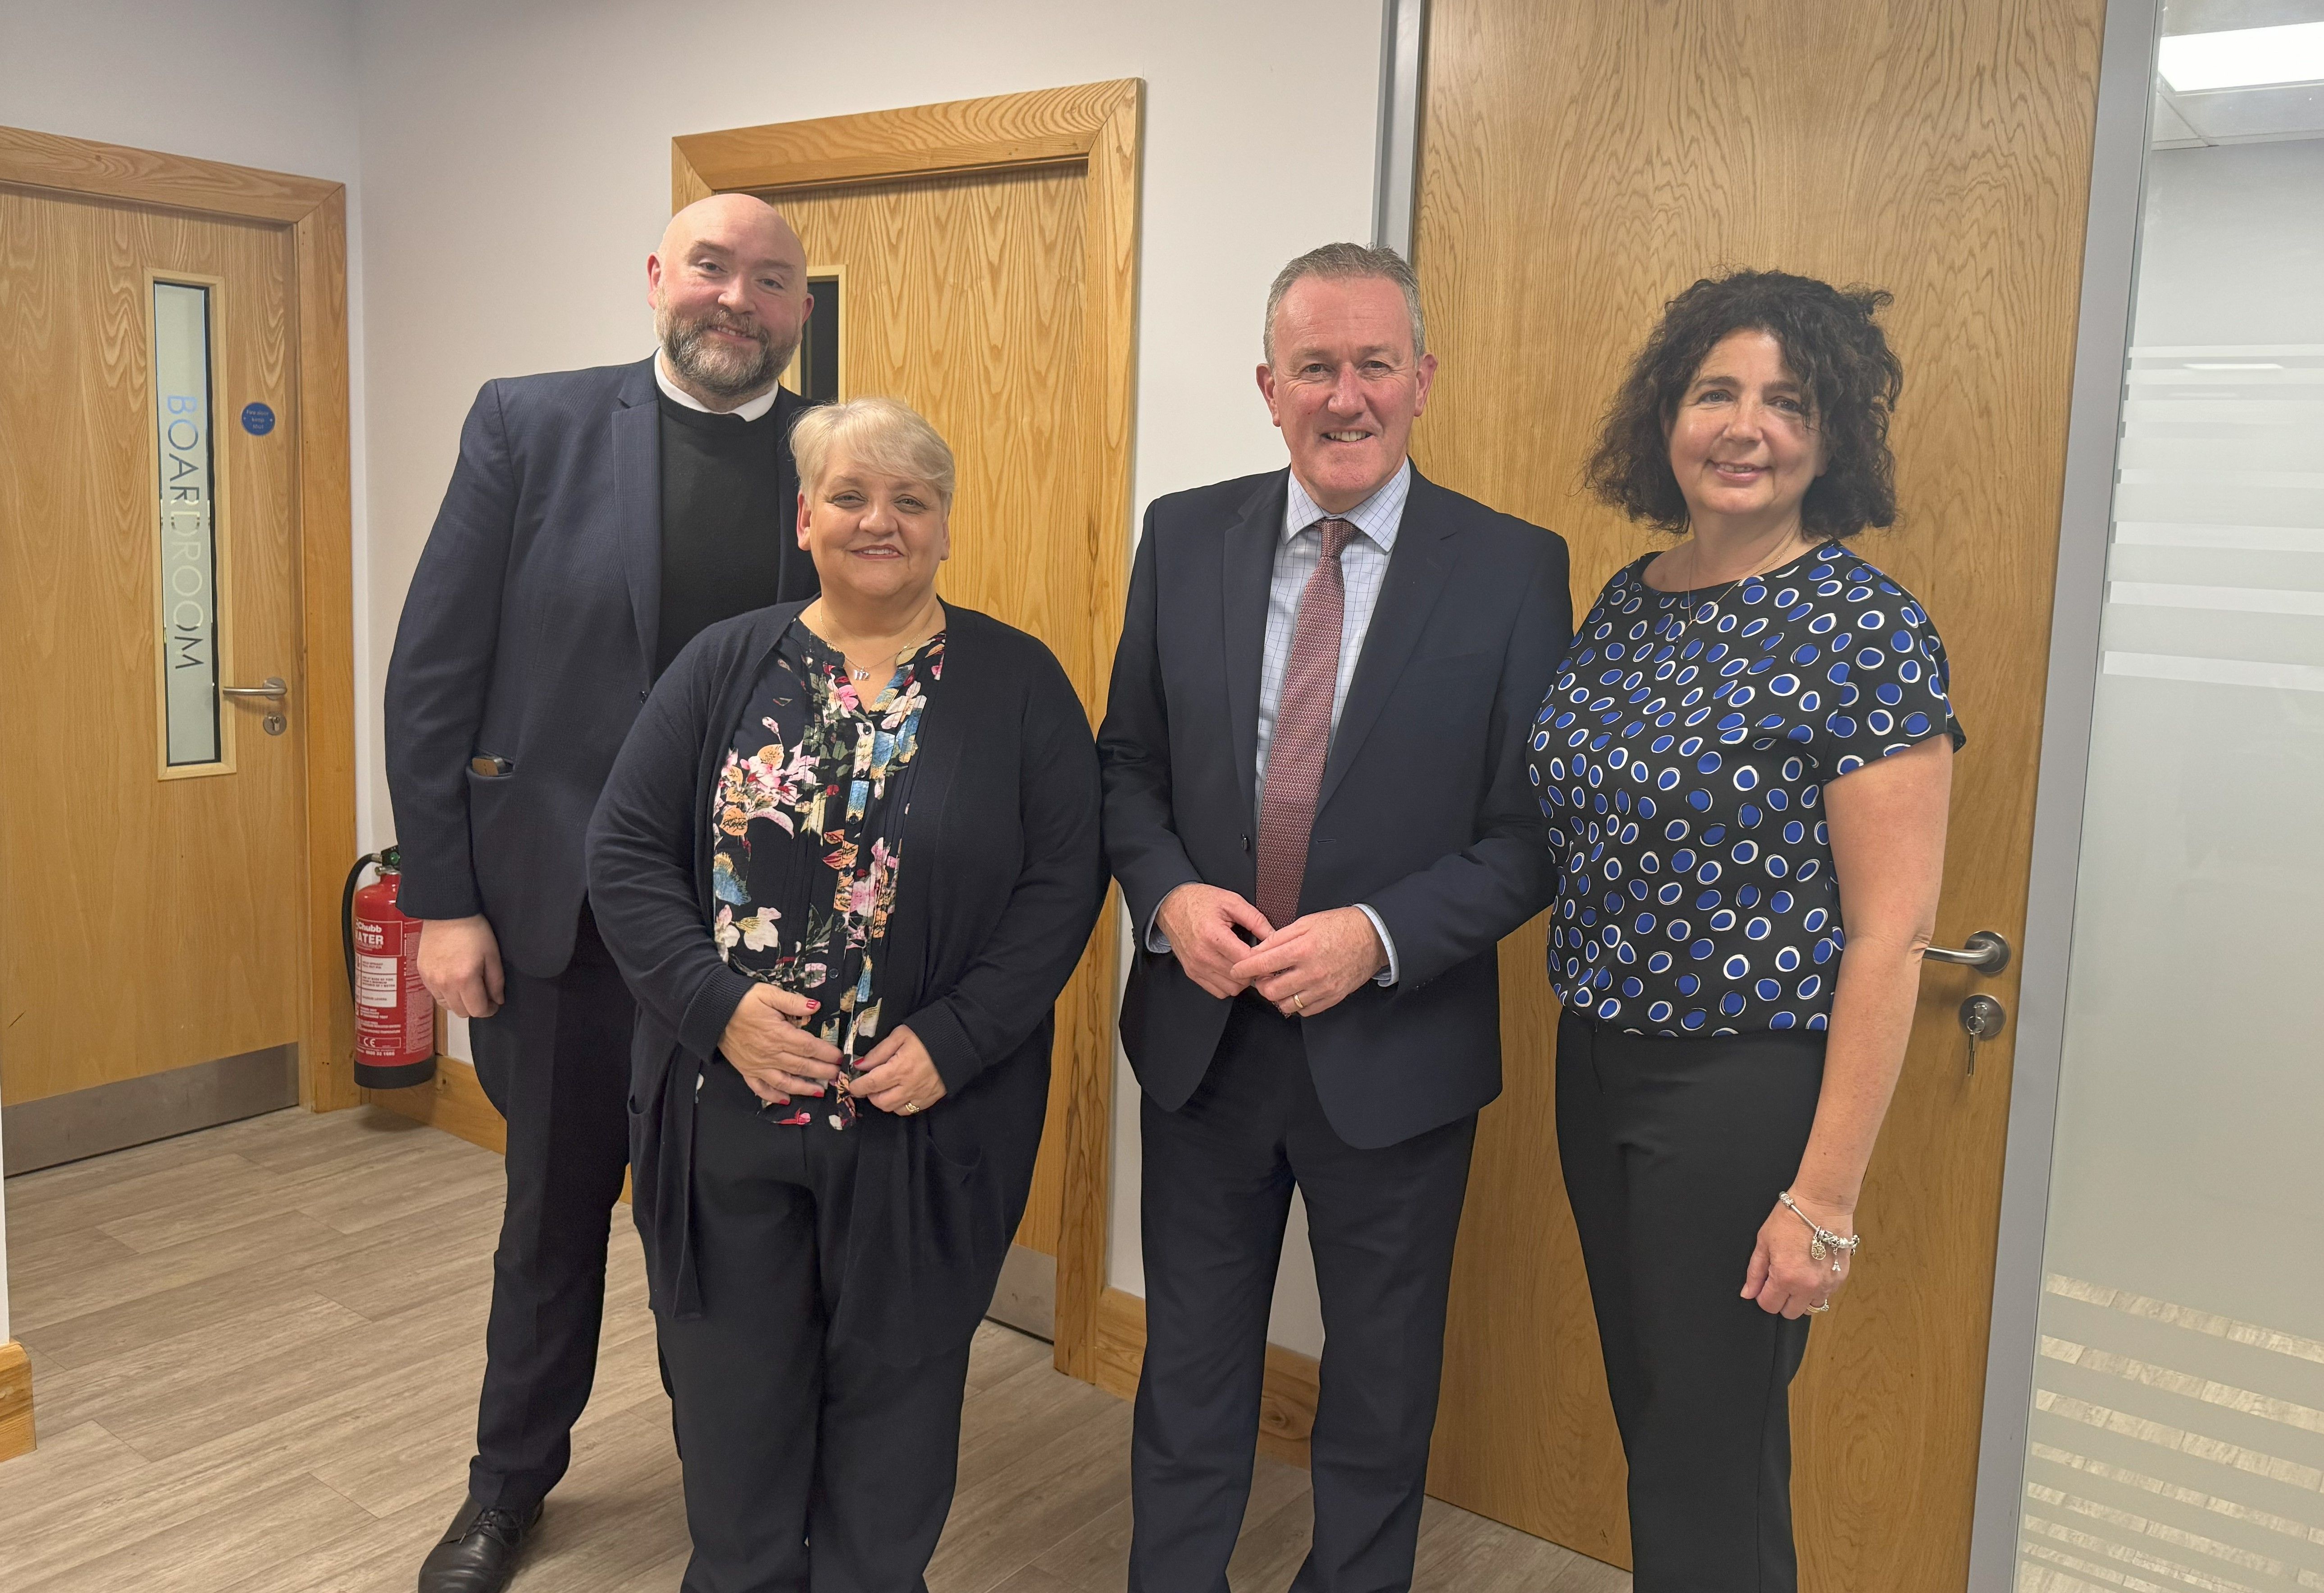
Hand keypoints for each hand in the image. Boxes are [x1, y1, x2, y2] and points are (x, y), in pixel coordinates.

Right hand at [418, 915, 505, 1019]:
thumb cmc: (474, 931)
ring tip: (468, 987)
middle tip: (483, 995)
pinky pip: (435, 994)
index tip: (493, 1004)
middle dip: (474, 1007)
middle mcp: (444, 983)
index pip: (476, 1011)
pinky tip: (454, 980)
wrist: (447, 912)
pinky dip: (446, 993)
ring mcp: (430, 979)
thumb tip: (497, 1000)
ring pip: (447, 1006)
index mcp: (464, 979)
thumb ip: (496, 982)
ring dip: (459, 1002)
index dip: (488, 1010)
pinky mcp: (422, 973)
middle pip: (461, 1012)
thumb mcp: (492, 955)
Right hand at [720, 986, 842, 1106]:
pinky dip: (774, 1096)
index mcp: (778, 1034)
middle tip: (837, 1075)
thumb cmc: (742, 1000)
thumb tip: (815, 1007)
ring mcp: (758, 1065)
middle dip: (822, 1072)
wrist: (712, 1011)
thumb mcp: (768, 993)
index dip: (826, 1053)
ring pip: (785, 1081)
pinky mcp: (746, 1070)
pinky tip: (785, 1100)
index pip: (808, 1047)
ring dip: (804, 1088)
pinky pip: (761, 1088)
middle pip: (802, 1066)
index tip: (839, 1057)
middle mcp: (770, 1054)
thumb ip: (793, 1001)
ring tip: (820, 1092)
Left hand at [849, 1024, 947, 1114]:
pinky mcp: (931, 1099)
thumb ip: (879, 1052)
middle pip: (880, 1102)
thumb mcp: (900, 1035)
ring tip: (884, 1088)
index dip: (857, 1087)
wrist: (960, 1040)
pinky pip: (909, 1110)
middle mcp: (909, 1087)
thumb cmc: (928, 1033)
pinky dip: (899, 1105)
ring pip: (894, 1109)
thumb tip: (860, 1065)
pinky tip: (900, 1093)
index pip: (870, 1084)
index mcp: (899, 1069)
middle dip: (870, 1095)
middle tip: (869, 1084)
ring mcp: (921, 1095)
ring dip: (884, 1101)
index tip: (851, 1084)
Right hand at [1156, 884, 1274, 999]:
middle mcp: (1203, 955)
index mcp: (1213, 935)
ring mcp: (1196, 966)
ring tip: (1244, 964)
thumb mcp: (1231, 902)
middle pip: (1240, 978)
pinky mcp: (1192, 973)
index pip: (1246, 960)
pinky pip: (1217, 991)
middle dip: (1254, 970)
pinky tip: (1231, 969)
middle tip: (1258, 959)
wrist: (1171, 905)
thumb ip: (1255, 920)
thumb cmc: (1200, 901)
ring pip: (1231, 989)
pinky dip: (1228, 984)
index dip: (1262, 958)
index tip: (1267, 953)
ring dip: (1242, 980)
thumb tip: (1275, 937)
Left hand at [1230, 906, 1386, 1017]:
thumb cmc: (1339, 926)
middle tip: (1261, 976)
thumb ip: (1278, 938)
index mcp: (1302, 949)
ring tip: (1279, 982)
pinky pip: (1304, 1011)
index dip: (1244, 968)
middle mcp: (1311, 972)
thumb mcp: (1306, 923)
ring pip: (1286, 1004)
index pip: (1263, 964)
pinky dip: (1295, 1003)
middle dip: (1260, 984)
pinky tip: (1296, 990)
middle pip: (1271, 990)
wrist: (1373, 937)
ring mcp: (1323, 988)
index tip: (1236, 969)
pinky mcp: (1332, 998)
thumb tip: (1257, 951)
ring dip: (1276, 995)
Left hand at [1742, 1193, 1854, 1317]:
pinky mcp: (1841, 1278)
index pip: (1769, 1306)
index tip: (1764, 1285)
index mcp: (1785, 1277)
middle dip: (1781, 1301)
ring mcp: (1827, 1284)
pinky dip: (1818, 1290)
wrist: (1822, 1204)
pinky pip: (1826, 1295)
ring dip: (1801, 1298)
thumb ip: (1755, 1272)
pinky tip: (1812, 1271)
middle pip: (1790, 1313)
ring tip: (1798, 1277)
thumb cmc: (1791, 1218)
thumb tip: (1748, 1294)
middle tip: (1780, 1281)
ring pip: (1811, 1307)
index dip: (1763, 1296)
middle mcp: (1807, 1286)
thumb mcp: (1763, 1242)